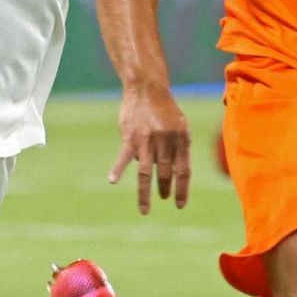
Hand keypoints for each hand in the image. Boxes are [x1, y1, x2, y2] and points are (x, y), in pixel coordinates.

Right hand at [107, 83, 191, 213]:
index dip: (182, 189)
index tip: (179, 205)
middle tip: (164, 197)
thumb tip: (172, 171)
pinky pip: (123, 157)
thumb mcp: (180, 125)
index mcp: (181, 139)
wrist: (147, 87)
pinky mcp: (131, 137)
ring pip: (146, 172)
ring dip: (146, 193)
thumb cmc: (164, 109)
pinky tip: (112, 181)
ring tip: (145, 209)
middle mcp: (166, 141)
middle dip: (165, 189)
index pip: (184, 170)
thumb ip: (178, 148)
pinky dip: (117, 169)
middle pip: (166, 173)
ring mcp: (147, 140)